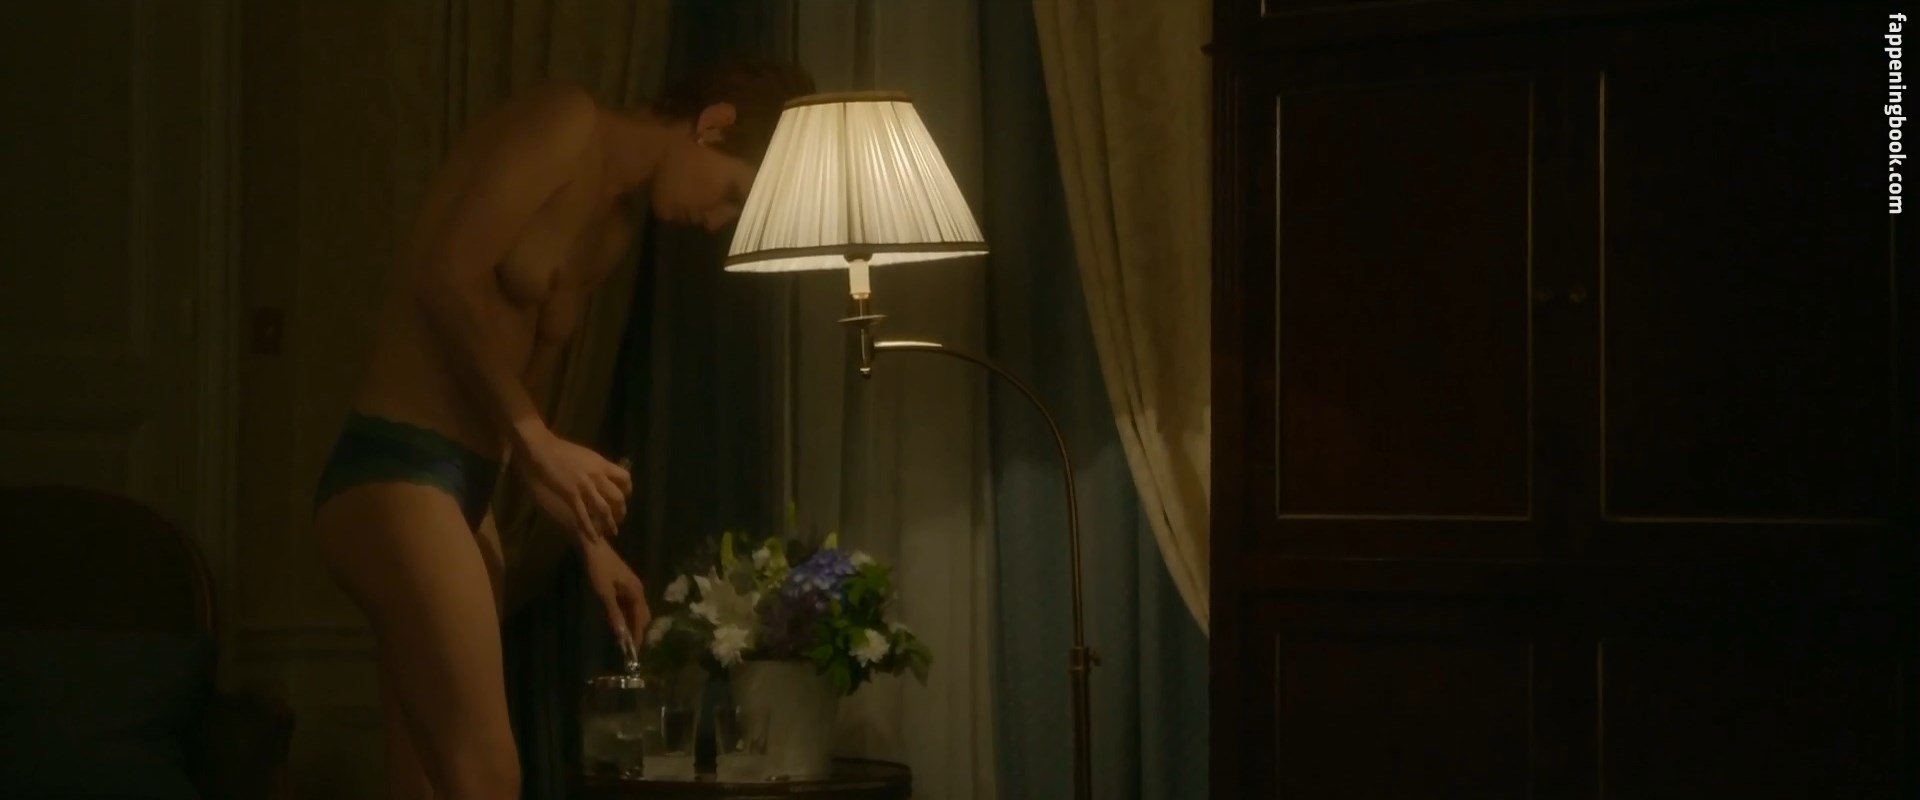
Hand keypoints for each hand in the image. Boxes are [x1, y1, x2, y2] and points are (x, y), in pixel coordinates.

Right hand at [515, 426, 630, 544]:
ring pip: (604, 509)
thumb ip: (596, 466)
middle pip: (617, 497)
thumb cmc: (560, 449)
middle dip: (621, 511)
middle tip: (620, 519)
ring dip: (609, 522)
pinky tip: (594, 536)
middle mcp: (597, 476)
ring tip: (611, 532)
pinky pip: (584, 515)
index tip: (625, 498)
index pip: (624, 478)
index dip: (628, 491)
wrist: (540, 448)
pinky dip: (590, 527)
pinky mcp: (570, 495)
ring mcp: (584, 487)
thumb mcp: (586, 455)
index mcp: (602, 464)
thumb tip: (604, 474)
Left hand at [583, 536, 650, 651]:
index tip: (634, 653)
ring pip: (635, 610)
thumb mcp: (604, 593)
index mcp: (636, 593)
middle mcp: (638, 590)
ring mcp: (631, 586)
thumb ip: (614, 615)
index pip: (641, 620)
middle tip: (630, 648)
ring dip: (631, 623)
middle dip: (638, 631)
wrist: (592, 546)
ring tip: (624, 638)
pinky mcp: (623, 584)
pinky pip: (628, 604)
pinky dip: (625, 615)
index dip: (638, 636)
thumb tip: (622, 636)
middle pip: (642, 615)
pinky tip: (618, 621)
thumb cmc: (598, 569)